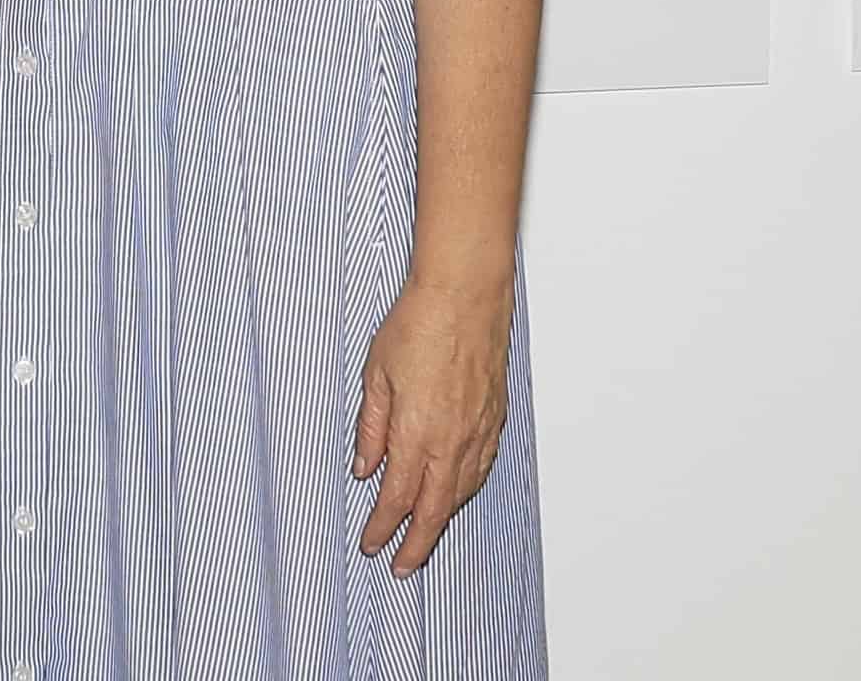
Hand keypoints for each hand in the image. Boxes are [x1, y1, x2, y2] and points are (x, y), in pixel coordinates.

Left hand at [354, 277, 510, 575]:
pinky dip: (466, 490)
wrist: (465, 293)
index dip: (383, 528)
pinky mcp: (494, 418)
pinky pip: (480, 468)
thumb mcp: (376, 375)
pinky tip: (457, 494)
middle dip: (416, 544)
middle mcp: (451, 440)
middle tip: (402, 566)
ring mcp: (478, 431)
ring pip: (461, 493)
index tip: (372, 544)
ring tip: (425, 536)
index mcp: (416, 432)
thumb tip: (365, 466)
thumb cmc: (419, 322)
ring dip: (442, 520)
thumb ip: (371, 427)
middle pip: (434, 509)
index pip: (397, 497)